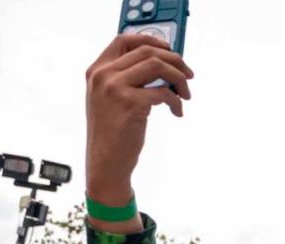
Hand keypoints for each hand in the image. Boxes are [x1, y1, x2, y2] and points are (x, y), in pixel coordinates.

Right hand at [85, 34, 193, 206]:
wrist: (105, 162)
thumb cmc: (112, 134)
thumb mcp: (109, 100)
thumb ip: (125, 79)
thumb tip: (161, 65)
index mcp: (96, 71)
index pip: (124, 40)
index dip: (150, 40)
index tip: (168, 49)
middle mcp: (103, 75)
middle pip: (146, 51)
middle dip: (174, 60)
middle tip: (188, 75)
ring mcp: (115, 87)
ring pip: (157, 65)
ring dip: (179, 78)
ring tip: (186, 94)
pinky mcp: (130, 103)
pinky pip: (164, 92)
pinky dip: (176, 101)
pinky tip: (177, 112)